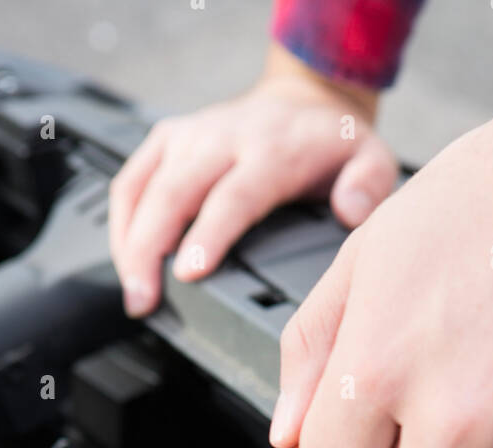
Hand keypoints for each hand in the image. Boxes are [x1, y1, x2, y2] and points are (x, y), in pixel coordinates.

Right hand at [109, 43, 395, 316]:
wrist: (305, 103)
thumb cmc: (332, 144)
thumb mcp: (372, 158)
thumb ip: (369, 185)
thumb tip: (349, 212)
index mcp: (272, 148)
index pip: (233, 194)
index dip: (207, 235)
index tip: (187, 272)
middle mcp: (224, 137)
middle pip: (173, 191)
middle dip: (149, 247)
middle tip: (144, 298)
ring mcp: (190, 136)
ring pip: (142, 186)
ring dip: (128, 241)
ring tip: (134, 293)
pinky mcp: (168, 140)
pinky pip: (131, 180)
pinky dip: (120, 222)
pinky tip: (125, 261)